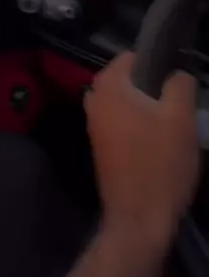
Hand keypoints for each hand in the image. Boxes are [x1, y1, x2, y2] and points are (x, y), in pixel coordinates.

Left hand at [84, 52, 199, 250]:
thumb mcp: (180, 118)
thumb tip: (177, 74)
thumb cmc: (160, 164)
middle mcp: (94, 99)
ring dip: (150, 108)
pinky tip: (162, 141)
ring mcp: (95, 124)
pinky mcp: (102, 146)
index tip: (179, 79)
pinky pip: (125, 122)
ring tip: (175, 122)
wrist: (140, 220)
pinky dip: (141, 125)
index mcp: (108, 86)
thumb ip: (180, 84)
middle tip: (181, 104)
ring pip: (129, 103)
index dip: (159, 63)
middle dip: (155, 88)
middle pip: (131, 80)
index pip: (133, 56)